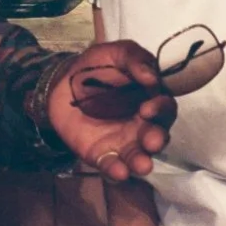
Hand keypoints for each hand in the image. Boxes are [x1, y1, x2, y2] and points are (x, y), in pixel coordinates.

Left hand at [48, 40, 176, 179]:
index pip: (165, 107)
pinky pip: (112, 165)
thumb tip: (151, 77)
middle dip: (157, 140)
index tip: (147, 108)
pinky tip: (119, 172)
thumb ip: (134, 58)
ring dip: (142, 161)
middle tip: (151, 141)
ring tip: (141, 165)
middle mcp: (142, 125)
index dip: (160, 109)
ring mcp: (123, 142)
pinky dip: (117, 171)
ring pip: (139, 156)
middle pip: (157, 136)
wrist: (61, 83)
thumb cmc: (96, 68)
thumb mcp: (115, 54)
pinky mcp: (103, 154)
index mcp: (149, 100)